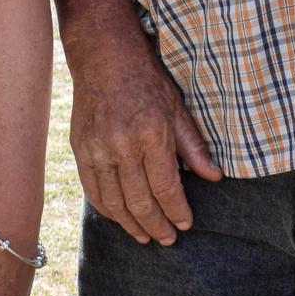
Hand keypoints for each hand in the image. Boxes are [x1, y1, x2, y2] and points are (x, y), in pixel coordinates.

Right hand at [63, 17, 221, 244]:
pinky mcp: (80, 149)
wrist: (103, 57)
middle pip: (140, 202)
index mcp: (151, 134)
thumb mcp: (177, 109)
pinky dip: (107, 209)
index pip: (166, 188)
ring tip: (145, 237)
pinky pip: (93, 190)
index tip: (186, 224)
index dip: (177, 211)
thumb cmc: (146, 81)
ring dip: (131, 225)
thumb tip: (214, 177)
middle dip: (157, 226)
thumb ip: (193, 147)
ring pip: (115, 202)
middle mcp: (122, 145)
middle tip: (168, 239)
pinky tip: (120, 217)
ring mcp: (97, 149)